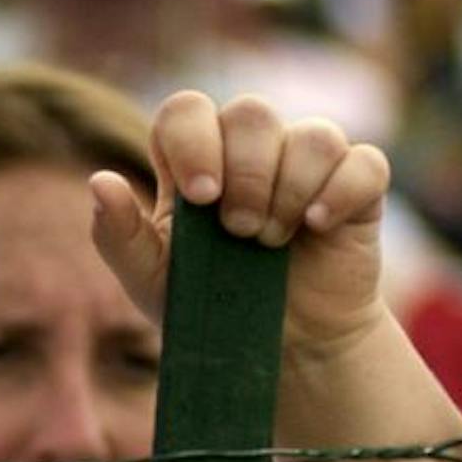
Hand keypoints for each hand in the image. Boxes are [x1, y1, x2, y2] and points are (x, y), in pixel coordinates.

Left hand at [89, 91, 390, 358]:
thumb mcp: (152, 284)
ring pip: (311, 134)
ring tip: (270, 243)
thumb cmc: (209, 309)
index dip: (193, 140)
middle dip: (245, 172)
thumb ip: (119, 236)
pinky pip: (362, 162)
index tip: (200, 197)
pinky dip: (339, 191)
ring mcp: (307, 166)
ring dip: (288, 189)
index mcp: (195, 161)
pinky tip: (317, 226)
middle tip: (238, 231)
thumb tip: (99, 182)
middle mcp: (251, 151)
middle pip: (250, 112)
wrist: (281, 351)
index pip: (186, 110)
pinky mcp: (357, 189)